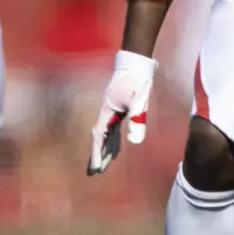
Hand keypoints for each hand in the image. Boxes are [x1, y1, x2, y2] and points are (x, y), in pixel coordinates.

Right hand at [88, 50, 156, 175]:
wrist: (137, 62)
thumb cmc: (137, 80)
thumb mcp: (139, 100)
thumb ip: (137, 119)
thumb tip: (135, 142)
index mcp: (107, 110)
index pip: (98, 136)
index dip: (96, 153)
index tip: (96, 168)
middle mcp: (106, 112)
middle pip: (98, 137)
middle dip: (96, 154)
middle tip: (94, 173)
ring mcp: (111, 110)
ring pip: (105, 134)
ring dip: (104, 149)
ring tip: (103, 166)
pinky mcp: (118, 107)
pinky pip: (113, 129)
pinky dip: (112, 140)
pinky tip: (115, 148)